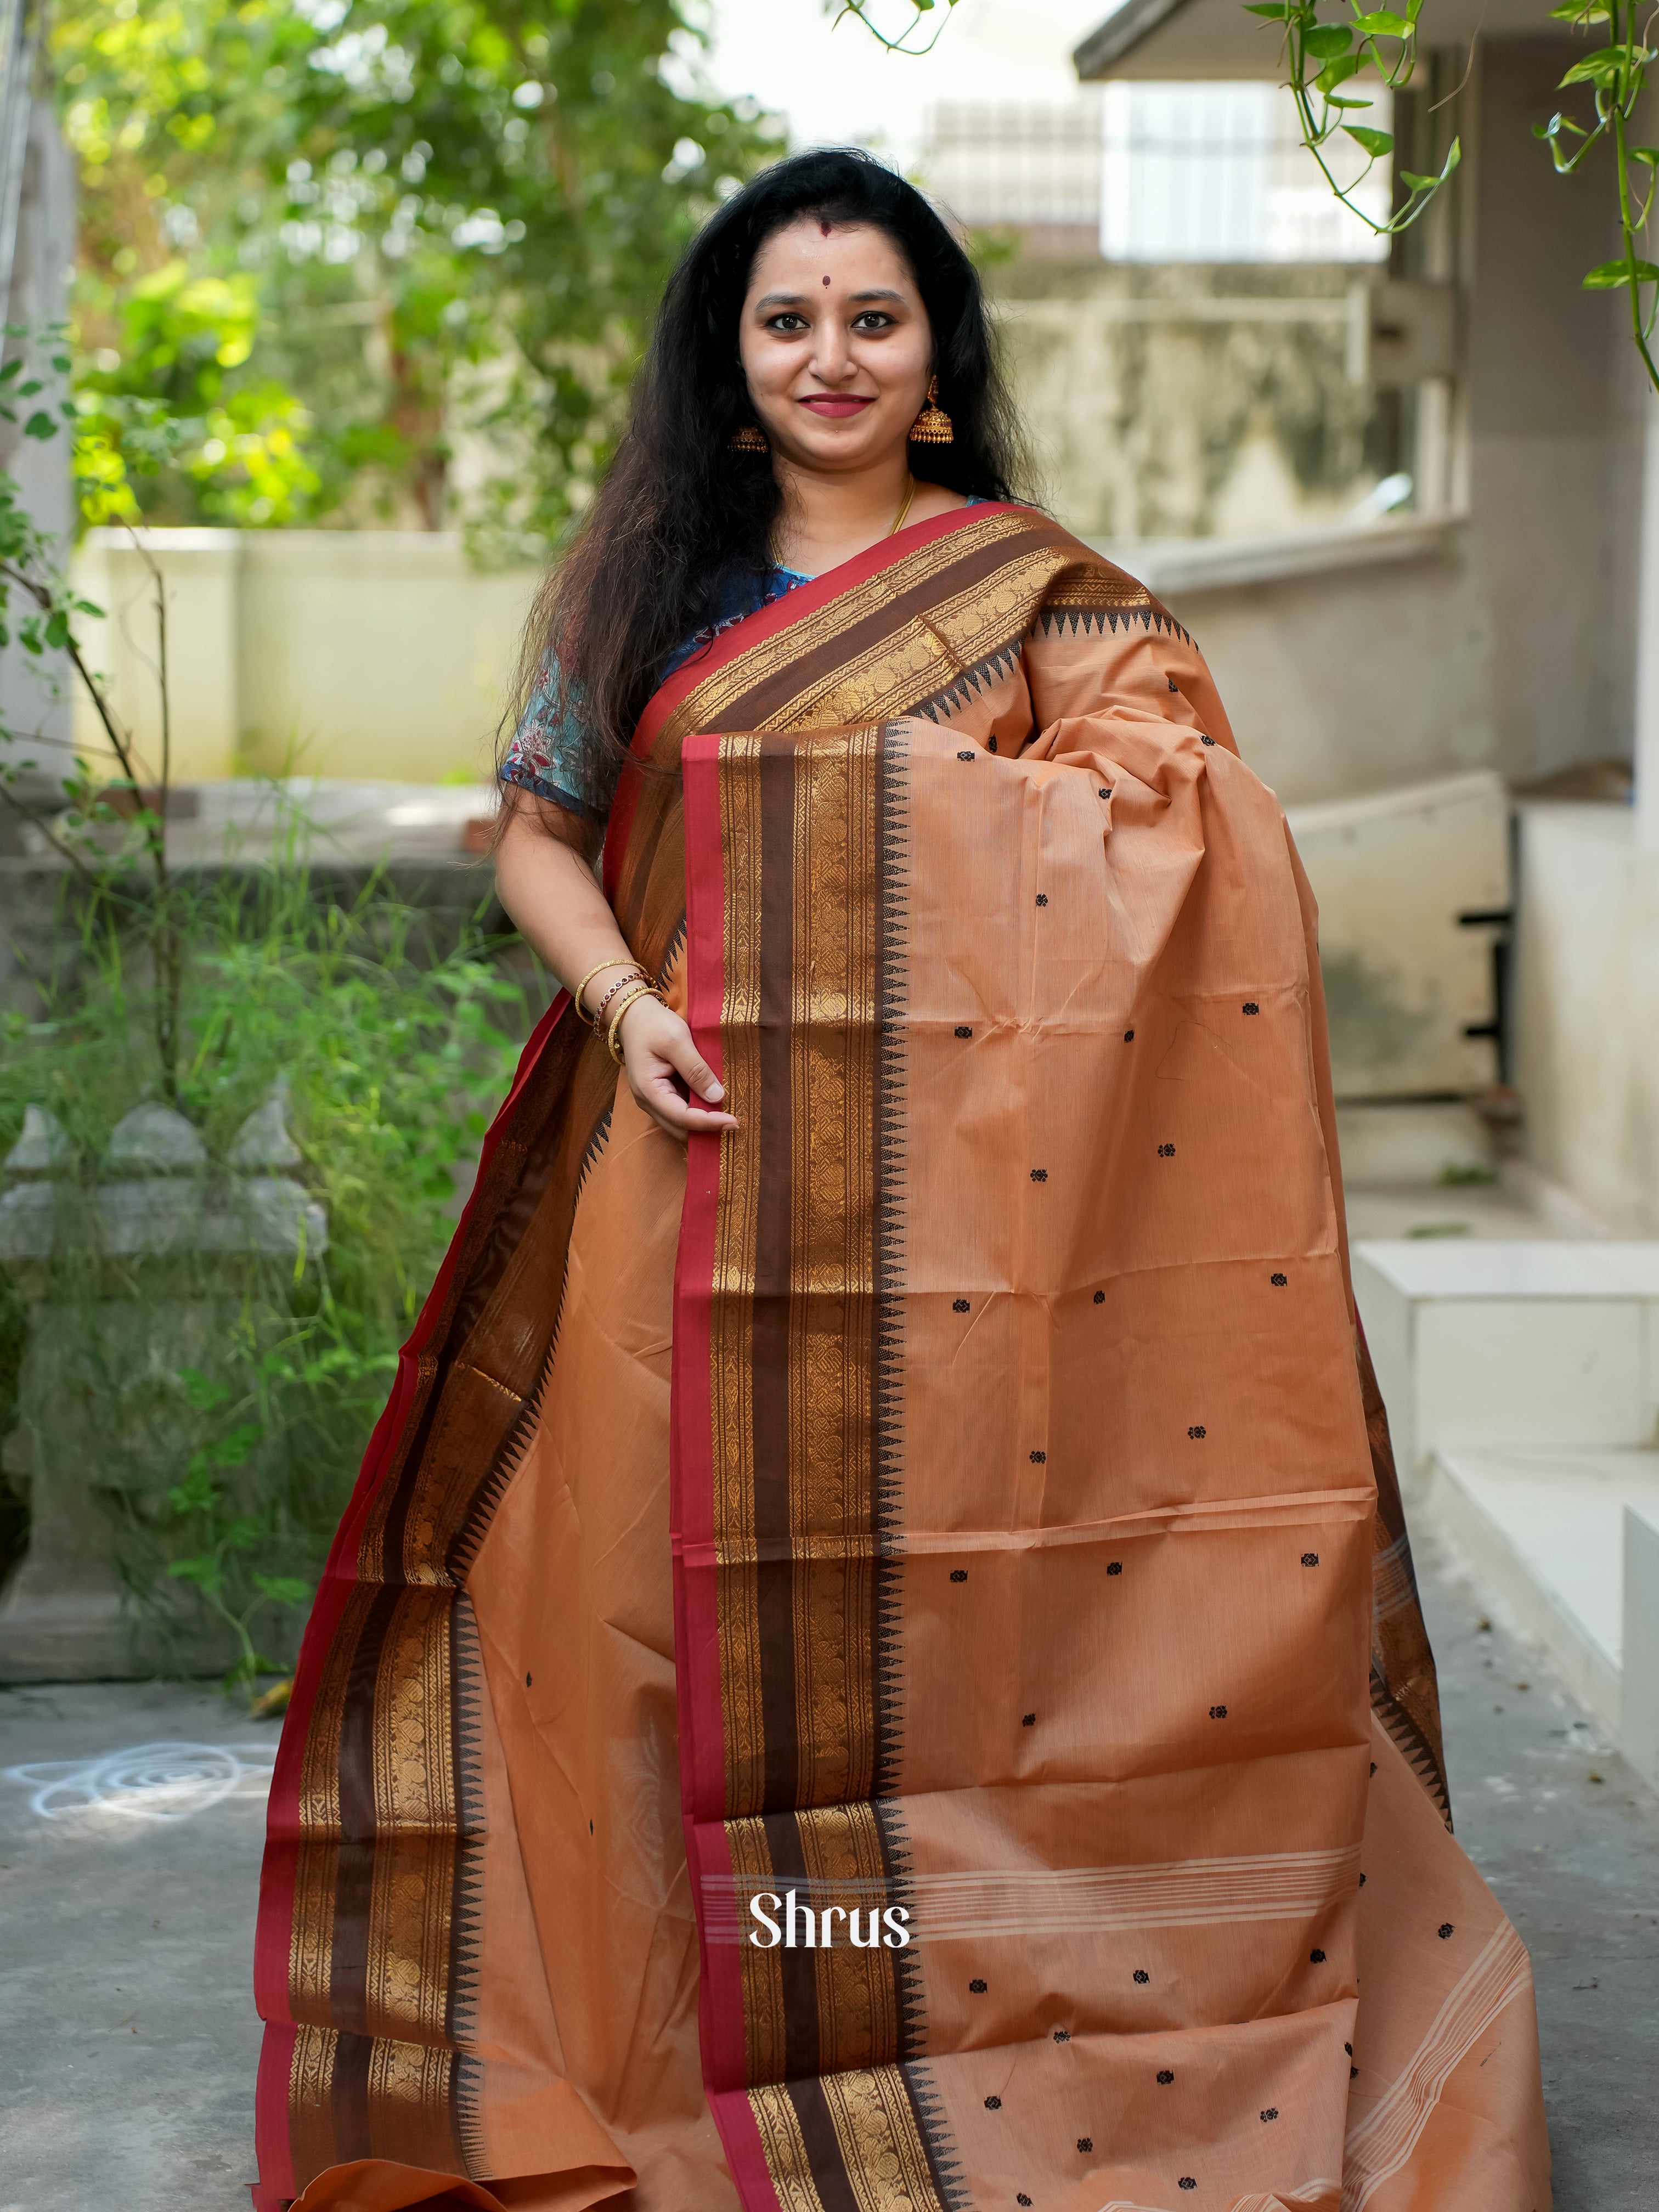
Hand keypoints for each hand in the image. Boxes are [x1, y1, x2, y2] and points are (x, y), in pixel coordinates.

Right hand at [616, 993, 738, 1139]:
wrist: (634, 1015)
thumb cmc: (653, 1024)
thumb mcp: (677, 1040)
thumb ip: (696, 1069)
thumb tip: (717, 1097)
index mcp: (649, 1091)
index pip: (682, 1118)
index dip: (709, 1123)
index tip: (734, 1121)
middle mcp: (648, 1101)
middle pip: (680, 1129)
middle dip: (706, 1130)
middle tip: (734, 1123)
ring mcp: (654, 1099)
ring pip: (681, 1123)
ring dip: (703, 1122)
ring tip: (728, 1116)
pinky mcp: (661, 1093)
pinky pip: (681, 1110)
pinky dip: (698, 1111)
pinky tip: (715, 1105)